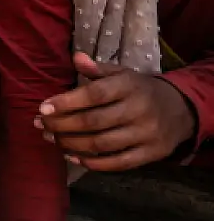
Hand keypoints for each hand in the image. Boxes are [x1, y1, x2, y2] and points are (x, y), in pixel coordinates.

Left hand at [36, 54, 195, 170]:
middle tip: (41, 126)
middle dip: (61, 125)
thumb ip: (97, 69)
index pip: (94, 95)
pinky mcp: (151, 154)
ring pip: (102, 144)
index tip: (42, 109)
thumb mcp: (122, 74)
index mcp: (129, 86)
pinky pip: (118, 163)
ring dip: (71, 144)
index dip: (66, 103)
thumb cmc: (139, 90)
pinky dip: (92, 163)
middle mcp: (139, 110)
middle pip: (93, 122)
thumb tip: (76, 57)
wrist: (180, 110)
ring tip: (52, 139)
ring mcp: (146, 134)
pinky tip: (72, 156)